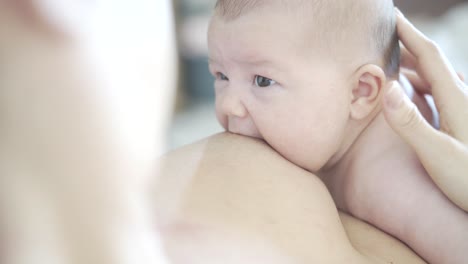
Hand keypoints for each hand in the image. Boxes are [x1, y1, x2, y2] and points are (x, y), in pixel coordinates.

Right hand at [382, 9, 467, 210]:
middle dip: (407, 45)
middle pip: (432, 62)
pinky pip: (442, 92)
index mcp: (457, 99)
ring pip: (437, 76)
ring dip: (414, 65)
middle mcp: (463, 98)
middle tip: (383, 39)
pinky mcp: (465, 122)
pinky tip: (415, 94)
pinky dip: (423, 84)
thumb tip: (388, 89)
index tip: (389, 16)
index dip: (407, 32)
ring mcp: (466, 110)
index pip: (427, 54)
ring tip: (392, 64)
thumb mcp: (438, 155)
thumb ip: (411, 123)